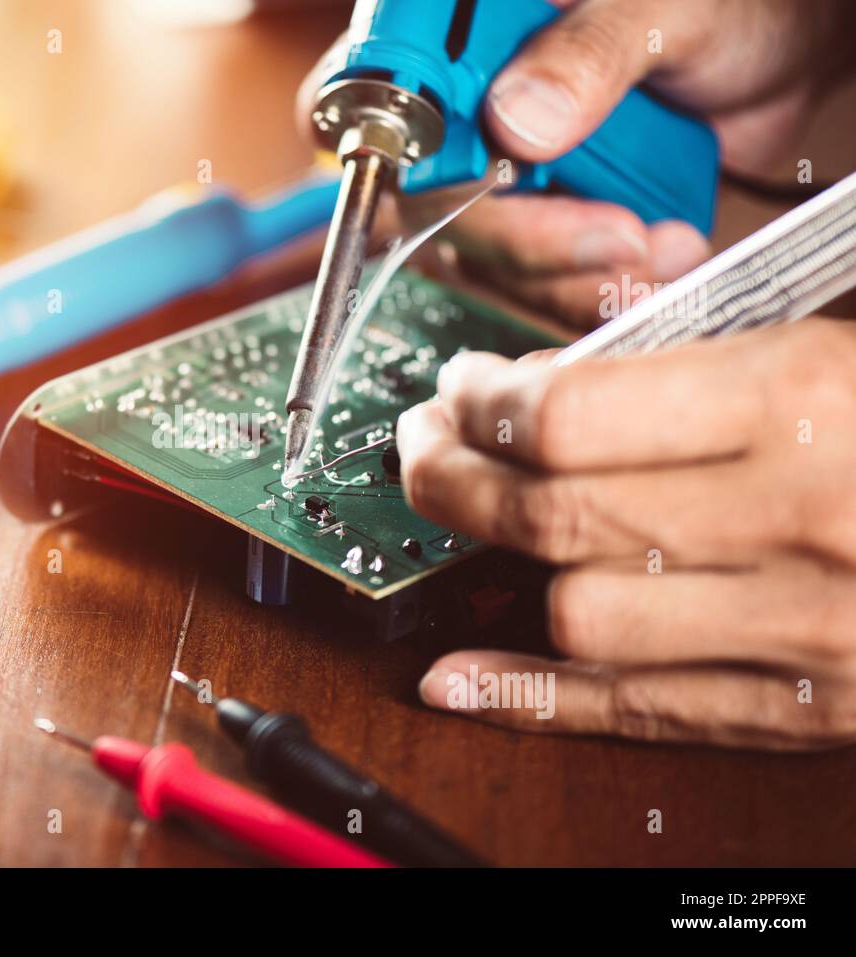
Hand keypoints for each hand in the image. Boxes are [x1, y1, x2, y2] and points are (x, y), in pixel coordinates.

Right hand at [300, 0, 855, 325]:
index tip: (493, 182)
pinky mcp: (540, 225)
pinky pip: (534, 286)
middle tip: (617, 236)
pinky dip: (594, 293)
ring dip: (574, 277)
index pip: (373, 100)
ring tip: (659, 248)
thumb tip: (516, 120)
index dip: (399, 155)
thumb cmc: (733, 5)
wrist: (786, 64)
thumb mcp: (668, 6)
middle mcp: (465, 110)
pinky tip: (655, 262)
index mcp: (465, 33)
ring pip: (482, 261)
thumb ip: (591, 51)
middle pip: (423, 207)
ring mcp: (498, 173)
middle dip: (528, 240)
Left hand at [396, 320, 855, 749]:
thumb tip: (545, 380)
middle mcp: (796, 521)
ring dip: (500, 572)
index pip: (567, 417)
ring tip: (467, 523)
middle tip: (425, 446)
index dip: (482, 403)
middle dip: (451, 478)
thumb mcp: (833, 346)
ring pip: (579, 617)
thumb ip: (693, 363)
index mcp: (806, 402)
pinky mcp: (807, 711)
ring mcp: (803, 632)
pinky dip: (529, 699)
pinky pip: (636, 712)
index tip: (461, 388)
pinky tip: (459, 680)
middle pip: (549, 516)